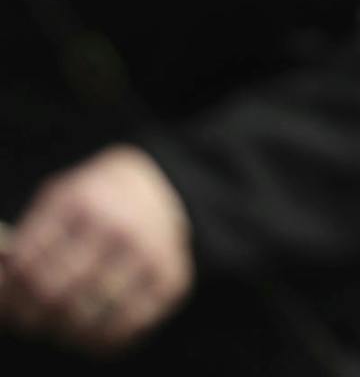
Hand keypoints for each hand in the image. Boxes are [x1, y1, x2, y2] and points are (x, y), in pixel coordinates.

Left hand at [0, 146, 193, 355]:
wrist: (164, 188)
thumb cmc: (96, 203)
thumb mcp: (57, 202)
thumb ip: (27, 240)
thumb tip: (2, 280)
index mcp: (81, 202)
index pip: (27, 266)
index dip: (10, 297)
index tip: (11, 307)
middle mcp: (118, 226)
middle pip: (55, 295)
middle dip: (34, 319)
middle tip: (34, 324)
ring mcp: (149, 254)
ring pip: (88, 319)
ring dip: (65, 334)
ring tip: (62, 328)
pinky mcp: (171, 279)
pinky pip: (126, 329)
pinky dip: (102, 342)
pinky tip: (93, 333)